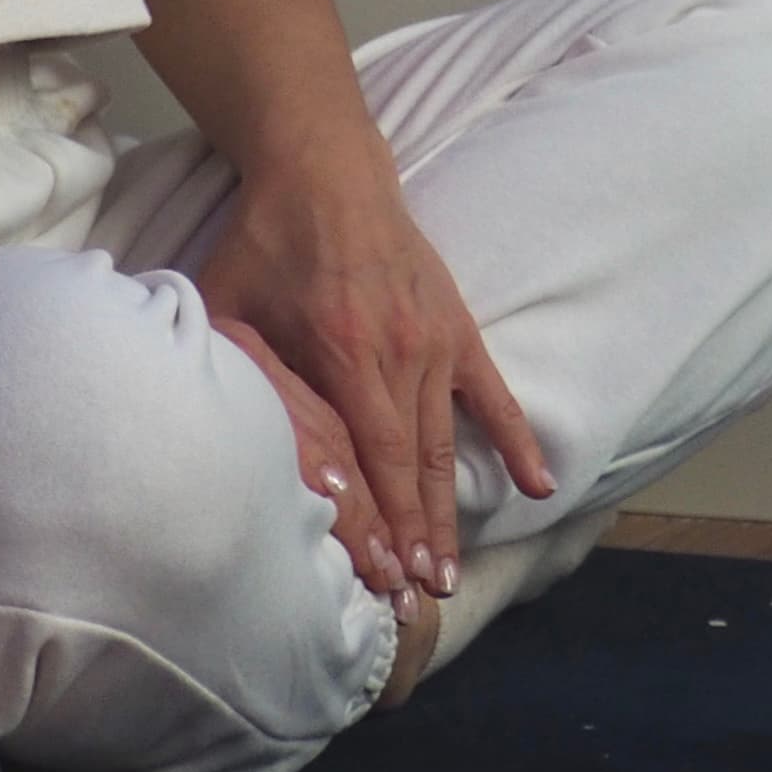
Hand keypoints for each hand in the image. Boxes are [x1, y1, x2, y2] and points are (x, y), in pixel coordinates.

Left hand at [195, 125, 553, 610]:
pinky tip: (539, 483)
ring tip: (448, 572)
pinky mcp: (456, 324)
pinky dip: (515, 439)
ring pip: (446, 443)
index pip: (370, 459)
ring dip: (448, 510)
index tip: (387, 582)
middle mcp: (400, 353)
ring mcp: (435, 340)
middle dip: (417, 538)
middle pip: (413, 465)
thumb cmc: (264, 244)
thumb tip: (280, 463)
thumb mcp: (232, 309)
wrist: (323, 168)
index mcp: (345, 353)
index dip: (380, 523)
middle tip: (420, 603)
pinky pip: (493, 392)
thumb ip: (253, 380)